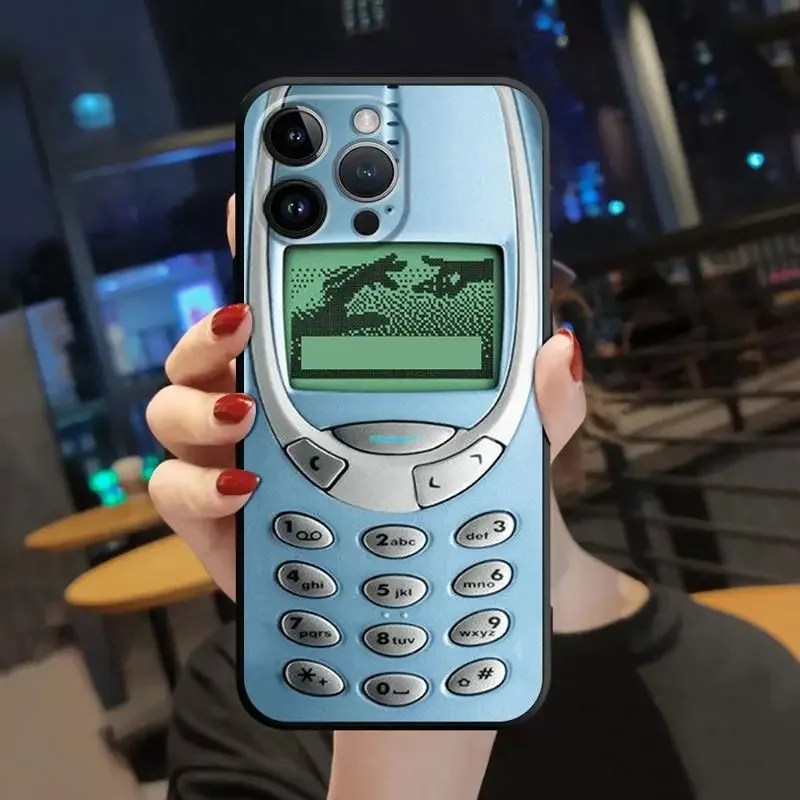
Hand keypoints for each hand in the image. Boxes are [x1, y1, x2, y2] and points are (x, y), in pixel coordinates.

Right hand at [146, 198, 586, 599]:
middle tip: (244, 314)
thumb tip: (560, 350)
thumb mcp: (523, 463)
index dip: (278, 241)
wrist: (449, 626)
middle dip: (217, 318)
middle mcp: (282, 406)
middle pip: (216, 340)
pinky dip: (194, 483)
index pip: (300, 295)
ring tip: (244, 412)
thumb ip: (545, 408)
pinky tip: (240, 486)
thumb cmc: (479, 530)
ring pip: (176, 402)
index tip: (271, 195)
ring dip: (196, 398)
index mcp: (343, 373)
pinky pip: (172, 489)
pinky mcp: (221, 524)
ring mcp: (244, 460)